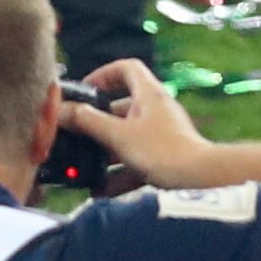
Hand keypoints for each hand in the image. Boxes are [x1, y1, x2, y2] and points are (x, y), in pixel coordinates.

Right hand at [61, 59, 211, 185]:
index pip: (127, 68)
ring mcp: (162, 135)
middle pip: (121, 108)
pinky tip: (100, 191)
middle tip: (76, 135)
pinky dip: (119, 175)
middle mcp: (157, 111)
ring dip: (105, 153)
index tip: (85, 89)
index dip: (104, 74)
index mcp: (149, 95)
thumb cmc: (163, 151)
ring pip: (127, 139)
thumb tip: (60, 110)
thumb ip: (88, 122)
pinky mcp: (166, 158)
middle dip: (97, 124)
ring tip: (82, 168)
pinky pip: (137, 162)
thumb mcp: (118, 135)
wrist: (200, 181)